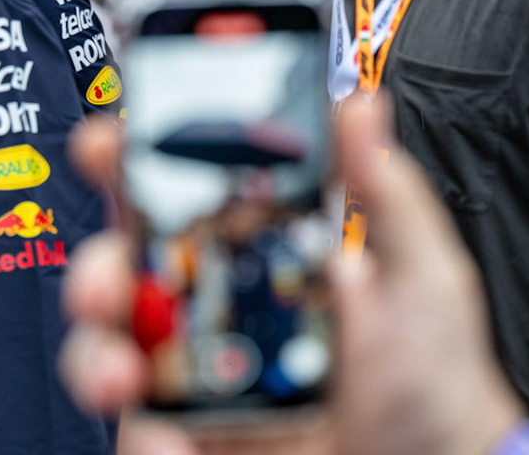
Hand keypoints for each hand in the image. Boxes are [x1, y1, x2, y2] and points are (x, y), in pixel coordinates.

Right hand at [59, 100, 528, 454]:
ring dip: (94, 352)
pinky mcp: (182, 437)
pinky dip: (138, 435)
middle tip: (109, 284)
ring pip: (103, 344)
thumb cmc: (434, 380)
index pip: (171, 190)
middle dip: (94, 265)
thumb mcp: (420, 275)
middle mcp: (207, 303)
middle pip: (116, 264)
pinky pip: (133, 431)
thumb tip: (358, 106)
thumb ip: (385, 190)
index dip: (126, 159)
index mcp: (251, 249)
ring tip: (124, 376)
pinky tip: (168, 439)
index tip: (108, 146)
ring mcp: (189, 372)